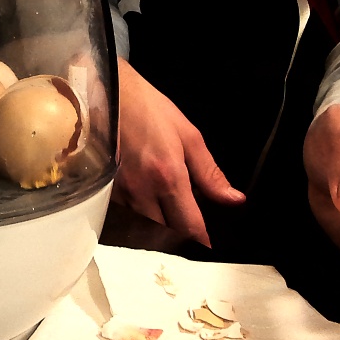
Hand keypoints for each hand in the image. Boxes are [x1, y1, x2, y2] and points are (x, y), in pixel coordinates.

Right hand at [113, 58, 245, 245]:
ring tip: (169, 217)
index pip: (189, 226)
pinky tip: (147, 202)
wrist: (108, 93)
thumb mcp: (188, 135)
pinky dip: (139, 215)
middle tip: (191, 231)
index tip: (210, 246)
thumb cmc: (149, 109)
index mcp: (169, 177)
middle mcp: (143, 190)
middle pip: (165, 233)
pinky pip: (125, 213)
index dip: (202, 240)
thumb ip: (211, 173)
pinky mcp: (105, 189)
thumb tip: (234, 199)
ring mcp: (120, 192)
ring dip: (159, 228)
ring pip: (143, 226)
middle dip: (179, 236)